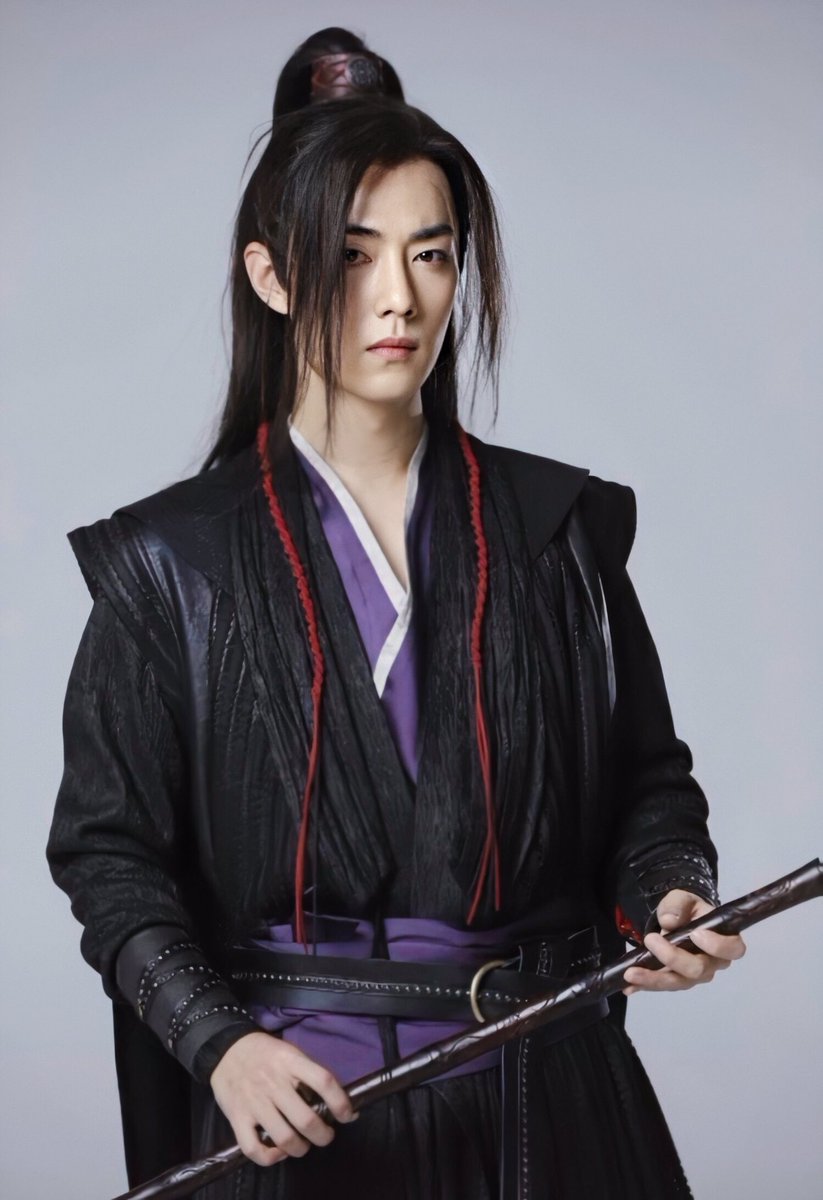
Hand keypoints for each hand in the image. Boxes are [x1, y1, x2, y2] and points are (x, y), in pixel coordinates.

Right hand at [210, 1030, 356, 1166]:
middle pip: (306, 1119)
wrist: (226, 1049)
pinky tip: (278, 1152)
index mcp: (291, 1062)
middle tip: (326, 1135)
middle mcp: (274, 1083)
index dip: (341, 1102)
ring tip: (304, 1145)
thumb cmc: (266, 1053)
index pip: (324, 1081)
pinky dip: (270, 1158)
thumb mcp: (291, 1053)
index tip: (348, 1115)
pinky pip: (254, 1148)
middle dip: (323, 1135)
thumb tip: (338, 1100)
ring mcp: (255, 1102)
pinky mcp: (238, 1118)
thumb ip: (310, 1073)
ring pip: (284, 1138)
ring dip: (300, 1148)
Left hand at [622, 888, 745, 995]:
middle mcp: (713, 962)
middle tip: (650, 939)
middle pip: (699, 970)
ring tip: (631, 973)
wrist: (677, 919)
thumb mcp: (682, 899)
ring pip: (678, 982)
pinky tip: (628, 986)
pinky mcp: (676, 980)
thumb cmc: (688, 909)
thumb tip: (669, 921)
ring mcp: (695, 975)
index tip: (695, 934)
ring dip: (654, 979)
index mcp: (724, 939)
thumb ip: (677, 905)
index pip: (733, 949)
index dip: (717, 946)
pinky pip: (662, 986)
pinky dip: (644, 985)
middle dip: (673, 958)